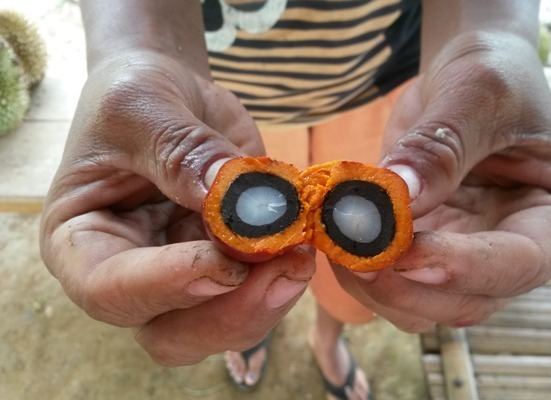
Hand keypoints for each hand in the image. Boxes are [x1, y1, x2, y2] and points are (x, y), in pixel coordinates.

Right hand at [39, 51, 314, 364]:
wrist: (171, 95)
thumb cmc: (134, 97)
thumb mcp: (139, 106)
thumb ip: (177, 151)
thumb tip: (227, 196)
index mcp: (81, 242)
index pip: (107, 289)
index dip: (166, 284)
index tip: (223, 259)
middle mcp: (131, 274)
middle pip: (171, 333)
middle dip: (229, 313)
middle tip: (280, 270)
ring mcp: (184, 276)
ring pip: (222, 325)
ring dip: (267, 301)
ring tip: (300, 255)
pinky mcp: (229, 263)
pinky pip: (257, 293)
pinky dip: (284, 276)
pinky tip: (304, 245)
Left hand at [331, 32, 550, 331]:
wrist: (465, 77)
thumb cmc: (493, 77)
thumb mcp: (477, 95)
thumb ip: (441, 148)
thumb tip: (400, 198)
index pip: (522, 263)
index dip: (464, 267)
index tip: (406, 251)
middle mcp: (512, 249)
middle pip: (467, 303)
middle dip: (408, 287)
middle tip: (357, 254)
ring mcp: (465, 256)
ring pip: (423, 306)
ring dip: (376, 287)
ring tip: (340, 241)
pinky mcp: (423, 251)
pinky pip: (391, 283)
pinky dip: (359, 271)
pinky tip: (337, 238)